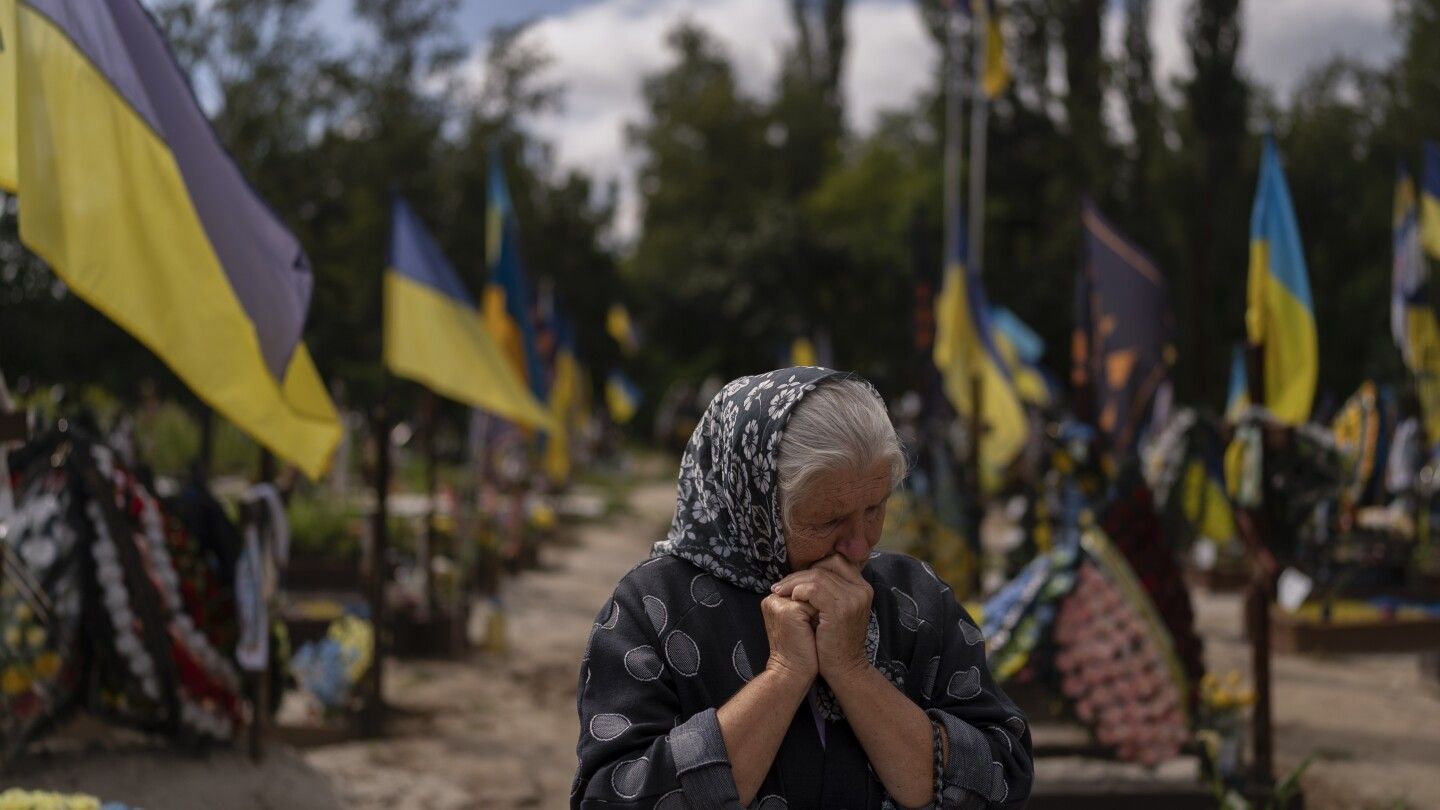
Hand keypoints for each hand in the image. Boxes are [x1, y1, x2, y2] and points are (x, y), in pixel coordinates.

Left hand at [771, 554, 873, 680]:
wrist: (845, 669)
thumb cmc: (835, 641)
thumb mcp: (837, 611)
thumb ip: (830, 591)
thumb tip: (806, 573)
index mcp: (862, 587)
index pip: (836, 561)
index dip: (813, 566)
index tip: (795, 579)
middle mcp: (862, 589)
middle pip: (825, 566)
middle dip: (799, 574)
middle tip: (780, 585)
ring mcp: (853, 598)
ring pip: (817, 576)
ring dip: (794, 583)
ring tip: (779, 591)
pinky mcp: (840, 609)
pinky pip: (814, 589)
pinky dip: (798, 591)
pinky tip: (790, 599)